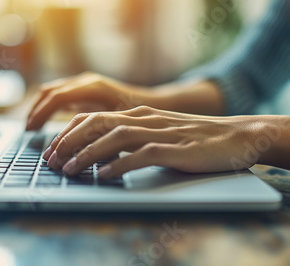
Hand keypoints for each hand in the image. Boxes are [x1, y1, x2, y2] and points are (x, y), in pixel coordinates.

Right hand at [26, 72, 157, 129]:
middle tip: (27, 131)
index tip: (31, 130)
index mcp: (94, 88)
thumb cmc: (141, 117)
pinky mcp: (85, 90)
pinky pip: (59, 95)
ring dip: (40, 109)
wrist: (154, 104)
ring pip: (52, 92)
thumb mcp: (119, 126)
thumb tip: (73, 151)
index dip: (41, 114)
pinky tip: (44, 122)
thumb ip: (96, 135)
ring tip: (31, 128)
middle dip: (36, 112)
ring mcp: (85, 83)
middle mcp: (86, 81)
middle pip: (50, 92)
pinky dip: (48, 107)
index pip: (57, 98)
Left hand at [42, 106, 266, 178]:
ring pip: (114, 138)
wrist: (238, 136)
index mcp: (139, 113)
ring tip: (69, 169)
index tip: (53, 150)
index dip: (69, 133)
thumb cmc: (197, 138)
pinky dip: (120, 165)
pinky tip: (106, 176)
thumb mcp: (159, 132)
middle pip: (97, 123)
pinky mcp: (175, 149)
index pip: (94, 117)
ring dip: (87, 154)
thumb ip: (134, 137)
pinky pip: (141, 155)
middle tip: (51, 160)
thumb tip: (103, 154)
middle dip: (69, 141)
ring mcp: (160, 133)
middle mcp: (145, 119)